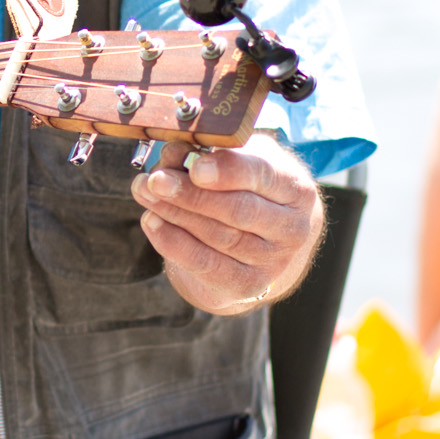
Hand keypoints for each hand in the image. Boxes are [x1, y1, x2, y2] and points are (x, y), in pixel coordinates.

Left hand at [132, 137, 321, 316]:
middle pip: (237, 210)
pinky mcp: (248, 285)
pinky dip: (174, 242)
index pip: (263, 176)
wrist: (267, 244)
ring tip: (144, 192)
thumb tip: (173, 154)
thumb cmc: (249, 190)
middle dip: (191, 194)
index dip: (228, 170)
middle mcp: (292, 228)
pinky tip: (152, 221)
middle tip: (154, 179)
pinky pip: (205, 264)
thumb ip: (208, 153)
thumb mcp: (239, 161)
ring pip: (218, 236)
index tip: (195, 166)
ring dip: (174, 213)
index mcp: (295, 188)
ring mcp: (273, 261)